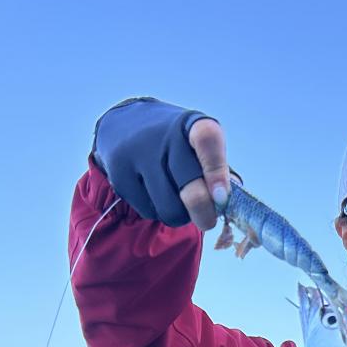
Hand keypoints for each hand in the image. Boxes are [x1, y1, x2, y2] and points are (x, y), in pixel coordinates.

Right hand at [92, 97, 229, 229]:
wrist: (125, 126)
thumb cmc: (176, 146)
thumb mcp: (198, 146)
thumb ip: (218, 170)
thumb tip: (226, 201)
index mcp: (191, 125)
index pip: (207, 140)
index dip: (217, 171)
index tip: (221, 198)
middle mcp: (163, 136)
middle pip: (191, 191)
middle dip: (204, 214)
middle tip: (207, 221)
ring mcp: (138, 153)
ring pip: (170, 209)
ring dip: (178, 214)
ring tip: (175, 198)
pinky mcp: (119, 173)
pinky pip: (148, 212)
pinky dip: (156, 211)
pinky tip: (153, 193)